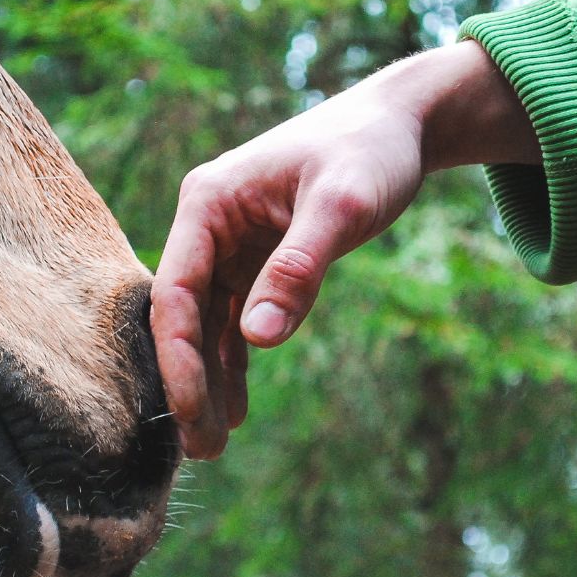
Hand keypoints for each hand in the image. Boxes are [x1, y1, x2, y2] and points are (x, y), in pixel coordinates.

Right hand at [150, 40, 538, 458]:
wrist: (400, 124)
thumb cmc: (369, 152)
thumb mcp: (343, 207)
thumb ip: (298, 269)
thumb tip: (257, 340)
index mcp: (208, 202)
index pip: (175, 291)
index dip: (179, 356)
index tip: (192, 412)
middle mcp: (207, 224)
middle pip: (183, 315)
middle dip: (189, 382)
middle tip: (203, 451)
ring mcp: (229, 243)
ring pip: (206, 323)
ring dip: (210, 380)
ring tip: (215, 446)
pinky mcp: (255, 259)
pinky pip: (236, 318)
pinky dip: (236, 360)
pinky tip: (238, 408)